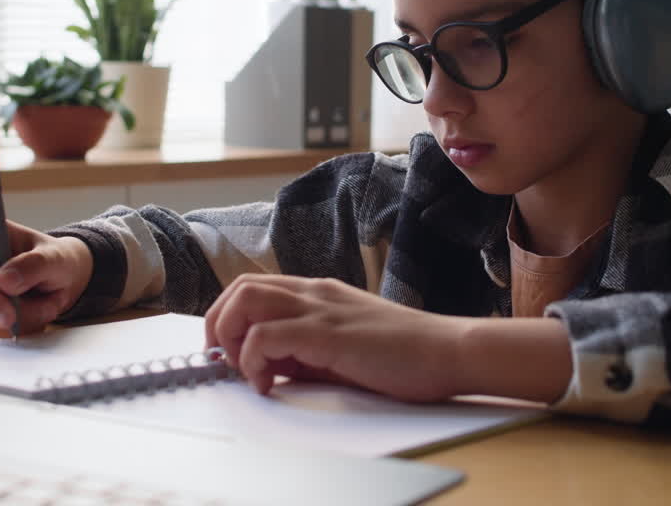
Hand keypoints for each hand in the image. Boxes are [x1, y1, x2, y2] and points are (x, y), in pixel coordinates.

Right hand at [0, 217, 92, 337]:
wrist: (57, 273)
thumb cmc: (55, 259)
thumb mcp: (57, 259)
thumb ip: (35, 265)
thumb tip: (4, 280)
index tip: (11, 317)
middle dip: (11, 312)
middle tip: (47, 310)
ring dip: (18, 318)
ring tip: (47, 305)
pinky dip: (13, 324)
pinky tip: (33, 311)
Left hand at [203, 274, 468, 401]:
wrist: (450, 351)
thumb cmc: (407, 354)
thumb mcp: (345, 347)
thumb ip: (307, 350)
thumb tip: (268, 366)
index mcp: (319, 293)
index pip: (254, 287)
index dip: (229, 318)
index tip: (231, 353)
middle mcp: (315, 292)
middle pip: (241, 288)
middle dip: (219, 325)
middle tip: (227, 362)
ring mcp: (322, 309)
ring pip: (247, 300)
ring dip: (231, 337)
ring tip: (245, 370)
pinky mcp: (329, 333)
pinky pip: (268, 335)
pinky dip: (254, 360)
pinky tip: (268, 383)